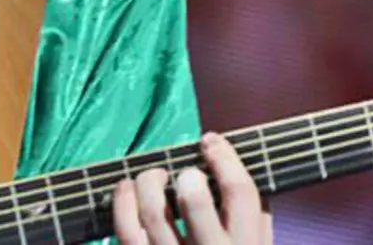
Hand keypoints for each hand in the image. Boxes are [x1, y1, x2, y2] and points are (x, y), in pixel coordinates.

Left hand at [112, 132, 272, 243]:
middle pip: (194, 201)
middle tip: (185, 175)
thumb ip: (252, 217)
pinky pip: (125, 231)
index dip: (224, 158)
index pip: (241, 193)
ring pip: (152, 212)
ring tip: (152, 177)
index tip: (210, 142)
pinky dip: (121, 201)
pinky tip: (126, 188)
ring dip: (148, 182)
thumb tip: (227, 163)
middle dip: (186, 176)